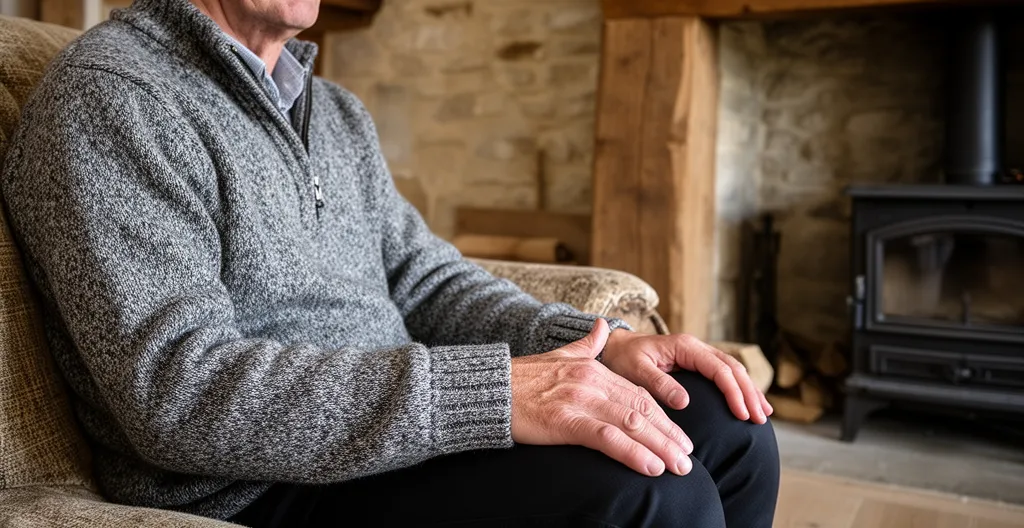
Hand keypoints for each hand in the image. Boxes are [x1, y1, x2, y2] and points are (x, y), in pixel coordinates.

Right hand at [510, 319, 693, 476]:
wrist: (487, 389)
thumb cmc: (519, 379)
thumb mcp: (557, 353)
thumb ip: (585, 343)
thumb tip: (603, 326)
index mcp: (592, 368)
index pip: (638, 394)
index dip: (662, 416)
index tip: (679, 435)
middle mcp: (592, 381)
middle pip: (642, 409)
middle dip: (669, 435)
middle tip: (688, 457)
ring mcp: (580, 400)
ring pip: (632, 424)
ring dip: (661, 447)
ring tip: (680, 466)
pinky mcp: (566, 421)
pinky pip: (608, 439)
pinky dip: (633, 453)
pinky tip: (651, 467)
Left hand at [601, 330, 772, 423]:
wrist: (613, 347)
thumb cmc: (621, 358)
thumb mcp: (636, 370)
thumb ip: (659, 383)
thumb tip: (685, 402)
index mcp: (685, 347)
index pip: (719, 369)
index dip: (734, 392)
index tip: (742, 414)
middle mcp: (695, 348)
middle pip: (732, 368)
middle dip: (749, 393)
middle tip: (760, 418)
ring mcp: (697, 355)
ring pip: (732, 370)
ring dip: (749, 390)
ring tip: (763, 413)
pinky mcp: (695, 364)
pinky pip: (723, 374)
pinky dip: (738, 388)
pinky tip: (747, 403)